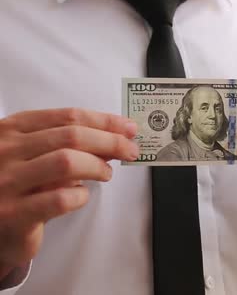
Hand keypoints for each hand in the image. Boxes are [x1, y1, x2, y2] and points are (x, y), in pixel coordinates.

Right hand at [0, 108, 137, 278]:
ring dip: (97, 166)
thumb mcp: (34, 155)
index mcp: (12, 129)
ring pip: (67, 162)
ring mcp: (7, 182)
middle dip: (110, 142)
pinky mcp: (13, 214)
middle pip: (72, 136)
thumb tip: (114, 138)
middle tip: (130, 150)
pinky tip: (80, 196)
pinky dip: (80, 196)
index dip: (104, 121)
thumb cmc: (14, 184)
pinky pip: (59, 199)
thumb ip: (69, 145)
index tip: (128, 127)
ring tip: (106, 173)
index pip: (68, 116)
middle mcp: (6, 151)